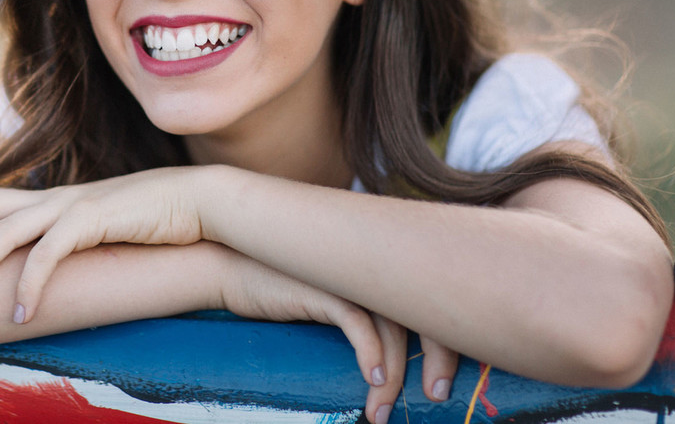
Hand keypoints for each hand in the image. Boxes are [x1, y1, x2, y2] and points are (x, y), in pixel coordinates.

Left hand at [0, 167, 210, 317]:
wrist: (200, 203)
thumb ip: (65, 241)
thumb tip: (41, 266)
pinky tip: (18, 316)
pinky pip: (50, 254)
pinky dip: (30, 285)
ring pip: (3, 230)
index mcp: (46, 200)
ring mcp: (69, 206)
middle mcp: (49, 198)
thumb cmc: (149, 222)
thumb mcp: (96, 231)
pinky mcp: (94, 219)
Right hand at [221, 251, 459, 419]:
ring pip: (392, 325)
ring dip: (394, 374)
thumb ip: (364, 308)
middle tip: (438, 393)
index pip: (430, 298)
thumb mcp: (332, 298)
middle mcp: (370, 266)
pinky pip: (358, 323)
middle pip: (424, 308)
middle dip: (439, 356)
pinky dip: (371, 353)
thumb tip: (393, 352)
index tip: (444, 378)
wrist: (227, 270)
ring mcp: (347, 275)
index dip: (447, 338)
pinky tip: (373, 378)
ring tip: (382, 409)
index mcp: (379, 266)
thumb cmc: (281, 289)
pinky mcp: (322, 286)